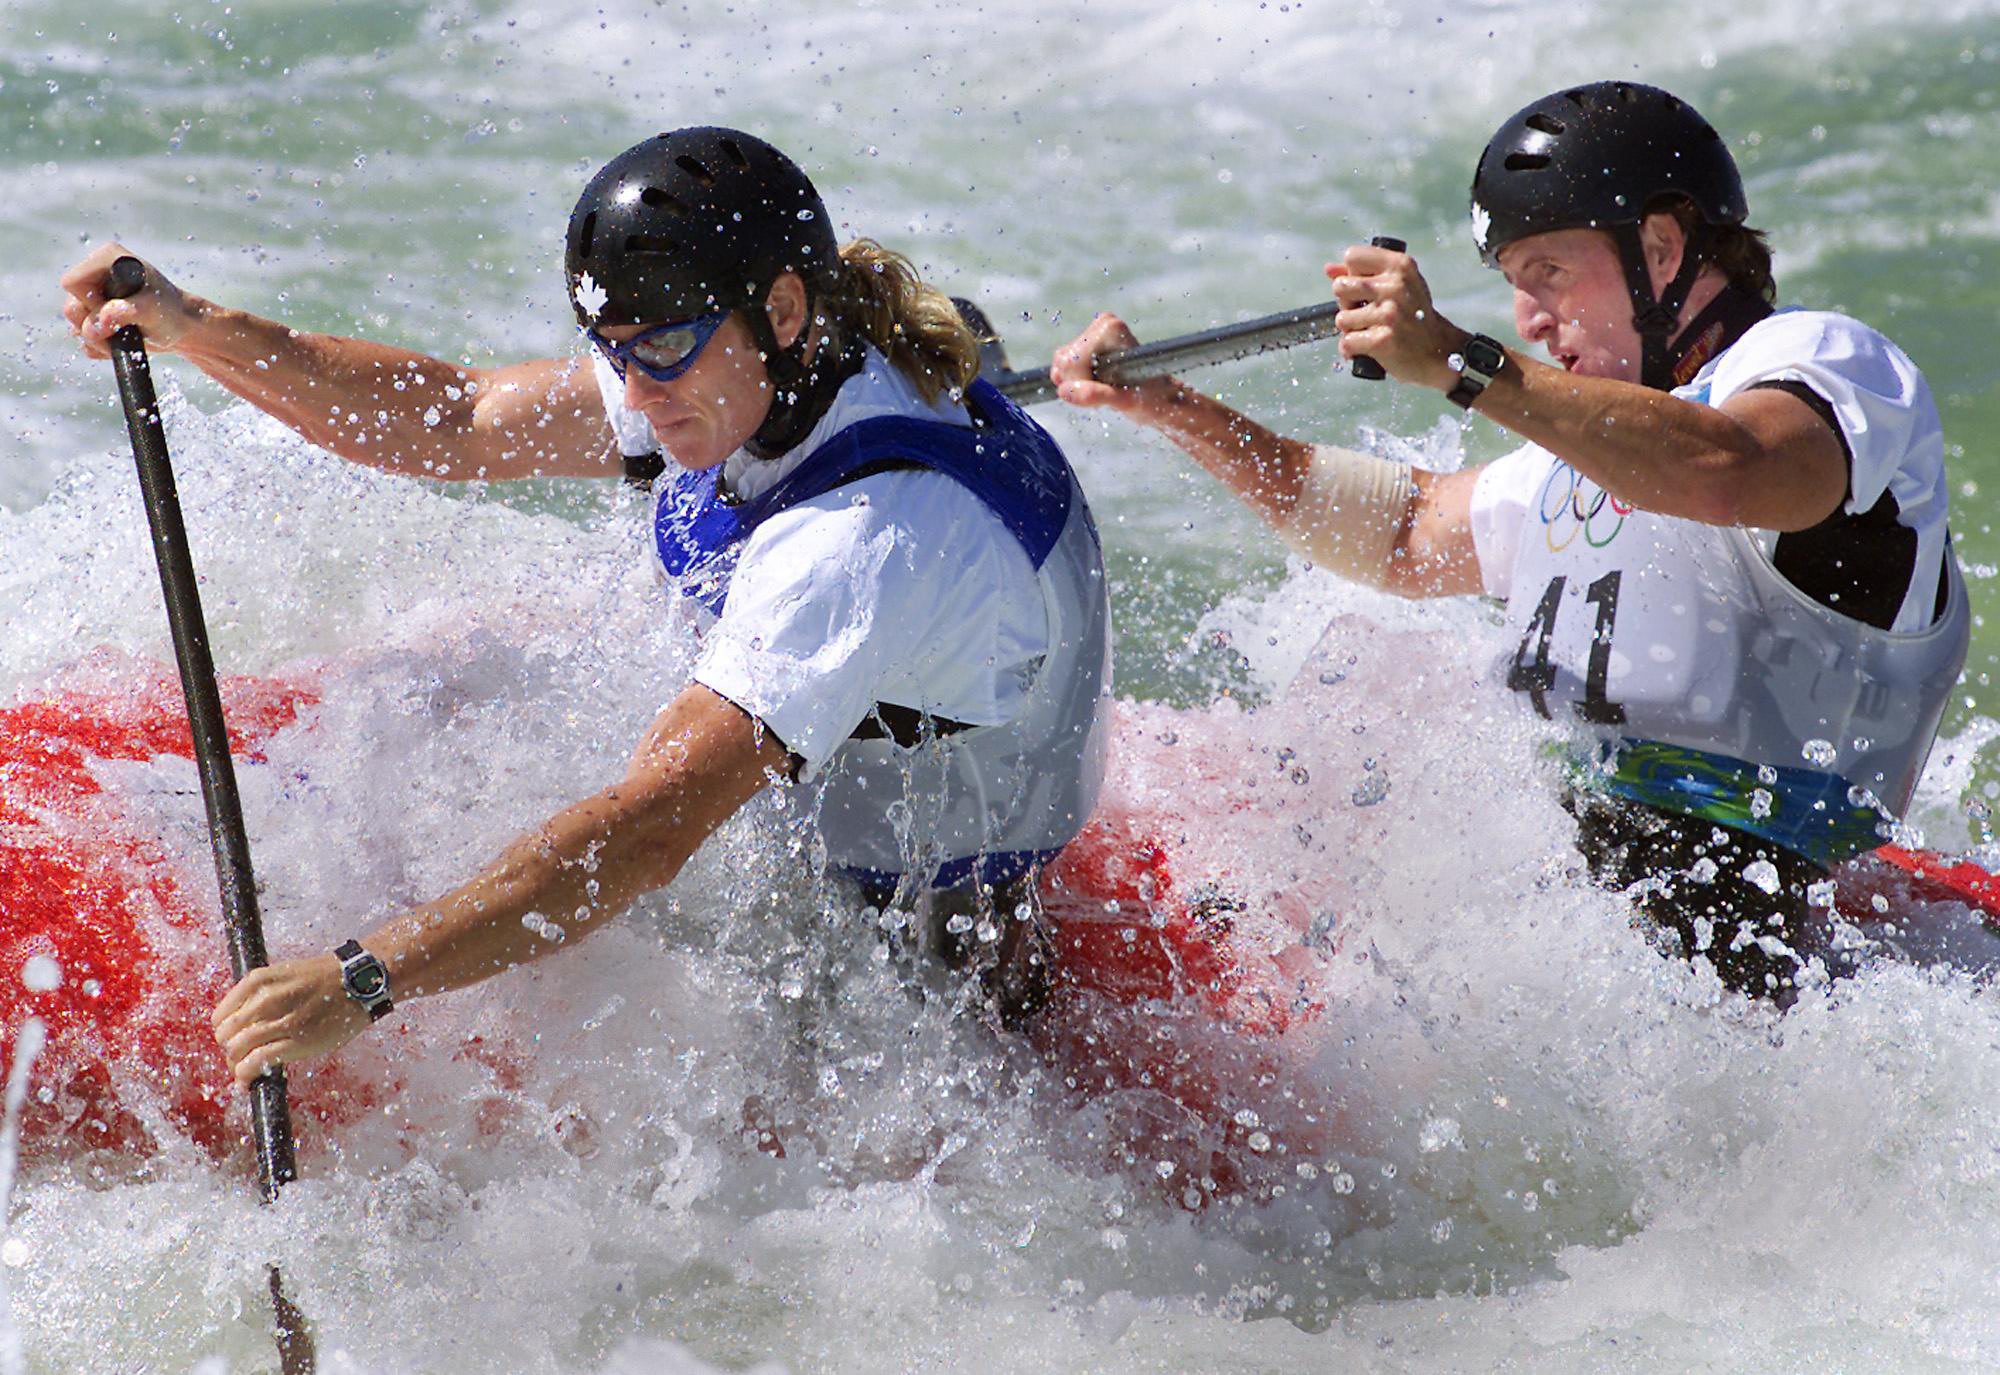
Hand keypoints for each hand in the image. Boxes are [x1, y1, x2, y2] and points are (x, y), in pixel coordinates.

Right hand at [60, 242, 203, 358]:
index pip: (72, 282)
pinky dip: (100, 346)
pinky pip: (82, 338)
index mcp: (107, 259)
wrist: (181, 328)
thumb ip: (126, 312)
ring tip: (128, 339)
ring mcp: (93, 295)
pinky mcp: (94, 315)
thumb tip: (100, 320)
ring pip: (75, 325)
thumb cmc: (171, 313)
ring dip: (98, 340)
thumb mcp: (153, 310)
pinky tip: (123, 343)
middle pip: (70, 306)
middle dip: (94, 326)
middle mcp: (96, 274)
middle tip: (122, 332)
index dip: (89, 302)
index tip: (115, 311)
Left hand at [213, 953, 371, 1088]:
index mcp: (259, 981)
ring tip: (243, 1071)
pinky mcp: (297, 1041)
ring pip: (238, 1049)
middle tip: (239, 1057)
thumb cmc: (325, 979)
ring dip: (235, 1064)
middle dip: (229, 1050)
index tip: (232, 1040)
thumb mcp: (284, 975)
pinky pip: (258, 1061)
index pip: (221, 1016)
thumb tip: (242, 1024)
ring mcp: (281, 1020)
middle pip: (226, 1034)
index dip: (223, 1032)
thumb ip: (260, 995)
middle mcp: (265, 999)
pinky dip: (245, 1074)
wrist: (360, 981)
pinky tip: (246, 1080)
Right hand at [1049, 312, 1178, 418]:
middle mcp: (1101, 324)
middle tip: (1107, 390)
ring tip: (1105, 389)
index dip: (1083, 383)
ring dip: (1078, 385)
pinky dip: (1076, 382)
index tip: (1108, 389)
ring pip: (1060, 365)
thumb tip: (1065, 391)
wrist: (1160, 398)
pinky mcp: (1086, 344)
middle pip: (1062, 361)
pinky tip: (1098, 385)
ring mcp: (1093, 333)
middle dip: (1079, 383)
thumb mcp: (1126, 401)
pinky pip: (1062, 367)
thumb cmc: (1150, 399)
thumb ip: (1097, 395)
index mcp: (1110, 328)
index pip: (1071, 361)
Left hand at [1326, 244, 1466, 391]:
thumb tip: (1329, 269)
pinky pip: (1346, 343)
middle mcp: (1395, 286)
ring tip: (1372, 332)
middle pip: (1340, 287)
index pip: (1352, 256)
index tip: (1365, 289)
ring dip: (1351, 330)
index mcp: (1400, 266)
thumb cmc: (1416, 317)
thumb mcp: (1400, 286)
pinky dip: (1352, 350)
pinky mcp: (1382, 340)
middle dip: (1347, 303)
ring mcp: (1389, 313)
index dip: (1352, 274)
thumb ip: (1364, 274)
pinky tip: (1368, 348)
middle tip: (1367, 313)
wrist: (1440, 352)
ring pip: (1341, 319)